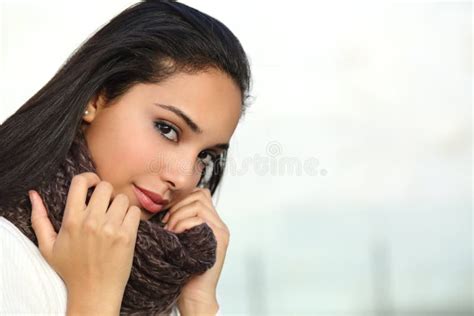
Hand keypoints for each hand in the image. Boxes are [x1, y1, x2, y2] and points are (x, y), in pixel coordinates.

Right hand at [29, 172, 141, 314]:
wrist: (93, 292)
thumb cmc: (70, 269)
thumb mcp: (47, 247)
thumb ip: (39, 219)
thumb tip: (34, 195)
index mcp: (71, 220)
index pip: (80, 182)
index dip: (89, 177)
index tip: (94, 184)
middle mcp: (91, 222)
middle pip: (105, 187)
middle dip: (106, 193)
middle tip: (105, 206)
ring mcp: (110, 229)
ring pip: (122, 198)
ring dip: (120, 205)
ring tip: (115, 218)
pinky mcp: (127, 236)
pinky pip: (134, 211)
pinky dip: (131, 216)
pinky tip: (125, 225)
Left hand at [161, 188, 228, 311]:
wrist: (194, 294)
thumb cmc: (183, 270)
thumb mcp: (181, 240)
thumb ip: (181, 223)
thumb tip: (164, 207)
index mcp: (211, 223)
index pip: (200, 194)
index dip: (182, 199)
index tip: (168, 215)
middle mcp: (219, 225)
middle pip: (200, 195)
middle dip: (178, 206)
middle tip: (167, 223)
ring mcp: (220, 231)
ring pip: (198, 204)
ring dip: (179, 215)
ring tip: (171, 231)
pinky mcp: (218, 239)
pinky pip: (199, 219)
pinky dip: (183, 224)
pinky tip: (176, 235)